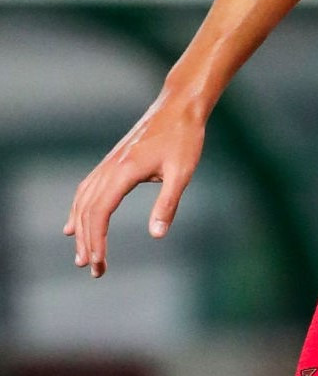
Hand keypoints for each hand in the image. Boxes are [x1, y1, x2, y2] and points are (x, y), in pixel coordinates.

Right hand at [63, 91, 205, 277]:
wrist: (181, 105)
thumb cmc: (185, 136)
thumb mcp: (182, 171)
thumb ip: (168, 203)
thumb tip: (156, 235)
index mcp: (124, 170)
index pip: (100, 213)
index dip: (97, 240)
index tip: (98, 264)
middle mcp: (110, 166)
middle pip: (88, 210)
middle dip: (88, 242)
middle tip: (94, 271)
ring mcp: (109, 162)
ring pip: (84, 200)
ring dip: (81, 229)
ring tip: (82, 255)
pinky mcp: (113, 159)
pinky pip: (88, 188)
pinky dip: (79, 209)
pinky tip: (76, 224)